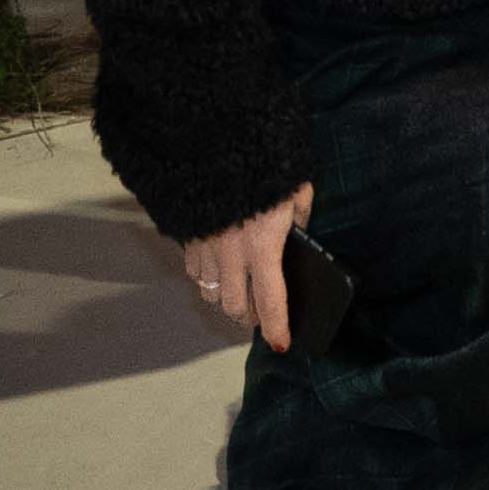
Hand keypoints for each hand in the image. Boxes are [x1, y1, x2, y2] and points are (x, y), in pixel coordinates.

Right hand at [178, 183, 316, 352]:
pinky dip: (208, 282)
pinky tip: (221, 276)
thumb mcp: (296, 191)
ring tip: (243, 300)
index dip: (276, 326)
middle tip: (262, 320)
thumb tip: (300, 237)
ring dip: (228, 302)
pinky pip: (196, 274)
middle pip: (236, 306)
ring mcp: (206, 249)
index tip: (281, 344)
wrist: (215, 145)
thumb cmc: (265, 167)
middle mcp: (231, 255)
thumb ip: (300, 219)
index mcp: (263, 246)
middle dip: (249, 318)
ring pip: (212, 294)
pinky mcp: (188, 240)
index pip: (270, 300)